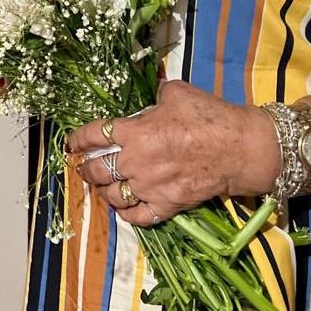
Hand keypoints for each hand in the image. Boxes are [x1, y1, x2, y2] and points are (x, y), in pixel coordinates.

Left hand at [65, 80, 280, 226]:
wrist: (239, 148)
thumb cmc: (209, 116)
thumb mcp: (177, 93)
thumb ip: (155, 97)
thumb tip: (150, 98)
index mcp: (136, 131)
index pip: (94, 135)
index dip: (77, 139)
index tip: (71, 143)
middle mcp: (137, 161)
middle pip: (97, 170)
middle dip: (86, 169)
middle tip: (84, 167)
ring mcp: (150, 187)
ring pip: (112, 196)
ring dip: (103, 192)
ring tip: (102, 187)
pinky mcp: (167, 205)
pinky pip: (137, 216)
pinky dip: (128, 214)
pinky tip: (125, 208)